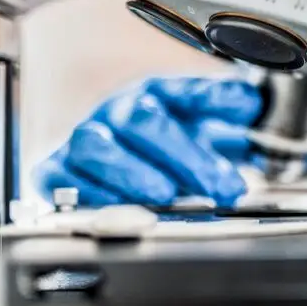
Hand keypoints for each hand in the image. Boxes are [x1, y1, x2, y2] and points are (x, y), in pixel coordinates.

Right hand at [34, 76, 264, 207]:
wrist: (116, 164)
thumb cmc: (166, 145)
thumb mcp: (206, 125)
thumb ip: (230, 108)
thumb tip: (251, 101)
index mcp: (158, 95)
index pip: (188, 93)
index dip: (216, 102)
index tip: (247, 115)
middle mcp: (118, 112)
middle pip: (143, 123)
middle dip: (184, 156)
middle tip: (218, 186)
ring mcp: (85, 141)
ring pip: (96, 147)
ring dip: (132, 173)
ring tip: (165, 197)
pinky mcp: (55, 173)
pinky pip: (60, 181)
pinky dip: (86, 196)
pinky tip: (118, 212)